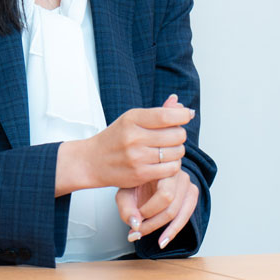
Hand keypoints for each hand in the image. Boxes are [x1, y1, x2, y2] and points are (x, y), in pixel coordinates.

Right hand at [116, 95, 200, 249]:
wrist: (92, 161)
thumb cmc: (115, 138)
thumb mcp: (132, 119)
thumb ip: (158, 112)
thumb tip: (180, 105)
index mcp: (132, 119)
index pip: (167, 115)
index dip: (183, 115)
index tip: (188, 115)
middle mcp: (134, 137)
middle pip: (177, 134)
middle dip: (180, 134)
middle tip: (173, 136)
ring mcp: (137, 157)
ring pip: (177, 152)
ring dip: (177, 151)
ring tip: (168, 150)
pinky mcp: (140, 174)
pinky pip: (171, 169)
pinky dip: (173, 165)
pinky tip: (165, 162)